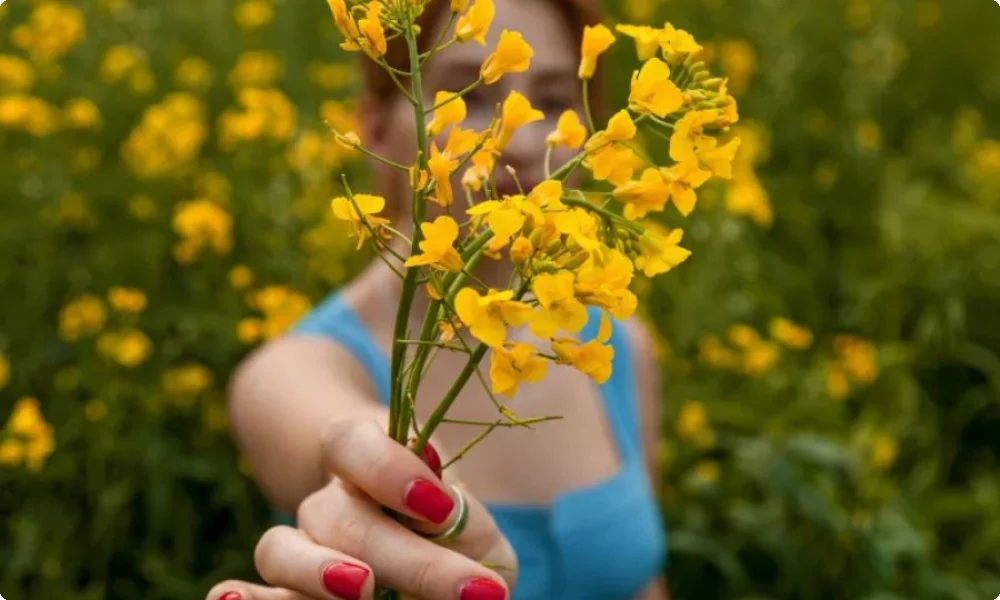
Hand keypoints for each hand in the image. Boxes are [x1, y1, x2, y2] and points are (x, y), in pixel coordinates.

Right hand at [207, 418, 517, 599]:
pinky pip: (249, 589)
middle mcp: (328, 500)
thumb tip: (447, 518)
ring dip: (316, 571)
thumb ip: (466, 522)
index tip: (441, 508)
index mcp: (370, 460)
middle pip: (337, 513)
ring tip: (364, 591)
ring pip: (280, 549)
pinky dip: (241, 597)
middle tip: (466, 589)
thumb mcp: (471, 523)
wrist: (431, 551)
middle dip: (405, 558)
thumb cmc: (457, 537)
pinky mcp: (284, 589)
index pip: (353, 443)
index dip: (388, 469)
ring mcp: (299, 547)